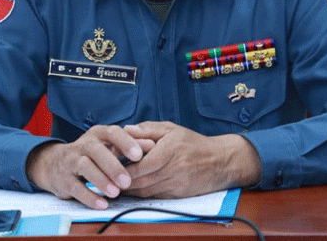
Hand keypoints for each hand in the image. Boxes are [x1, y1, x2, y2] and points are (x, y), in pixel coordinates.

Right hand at [25, 125, 153, 208]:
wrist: (55, 164)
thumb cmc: (91, 154)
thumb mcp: (108, 146)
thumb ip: (130, 145)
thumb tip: (152, 145)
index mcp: (98, 134)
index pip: (112, 133)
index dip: (126, 142)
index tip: (140, 155)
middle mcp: (83, 144)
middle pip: (97, 151)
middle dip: (113, 166)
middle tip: (127, 181)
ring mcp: (71, 161)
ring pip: (85, 167)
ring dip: (101, 181)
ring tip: (116, 193)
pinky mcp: (63, 179)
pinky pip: (75, 187)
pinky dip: (89, 196)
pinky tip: (102, 204)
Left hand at [122, 121, 260, 198]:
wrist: (220, 161)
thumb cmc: (193, 143)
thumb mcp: (171, 129)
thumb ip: (148, 129)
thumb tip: (126, 129)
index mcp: (170, 150)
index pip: (141, 165)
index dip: (123, 168)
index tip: (109, 165)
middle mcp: (173, 169)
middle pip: (140, 181)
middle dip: (122, 181)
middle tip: (106, 178)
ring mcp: (176, 184)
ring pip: (145, 192)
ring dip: (129, 190)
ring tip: (114, 185)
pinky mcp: (177, 195)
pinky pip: (154, 196)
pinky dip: (141, 194)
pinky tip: (132, 189)